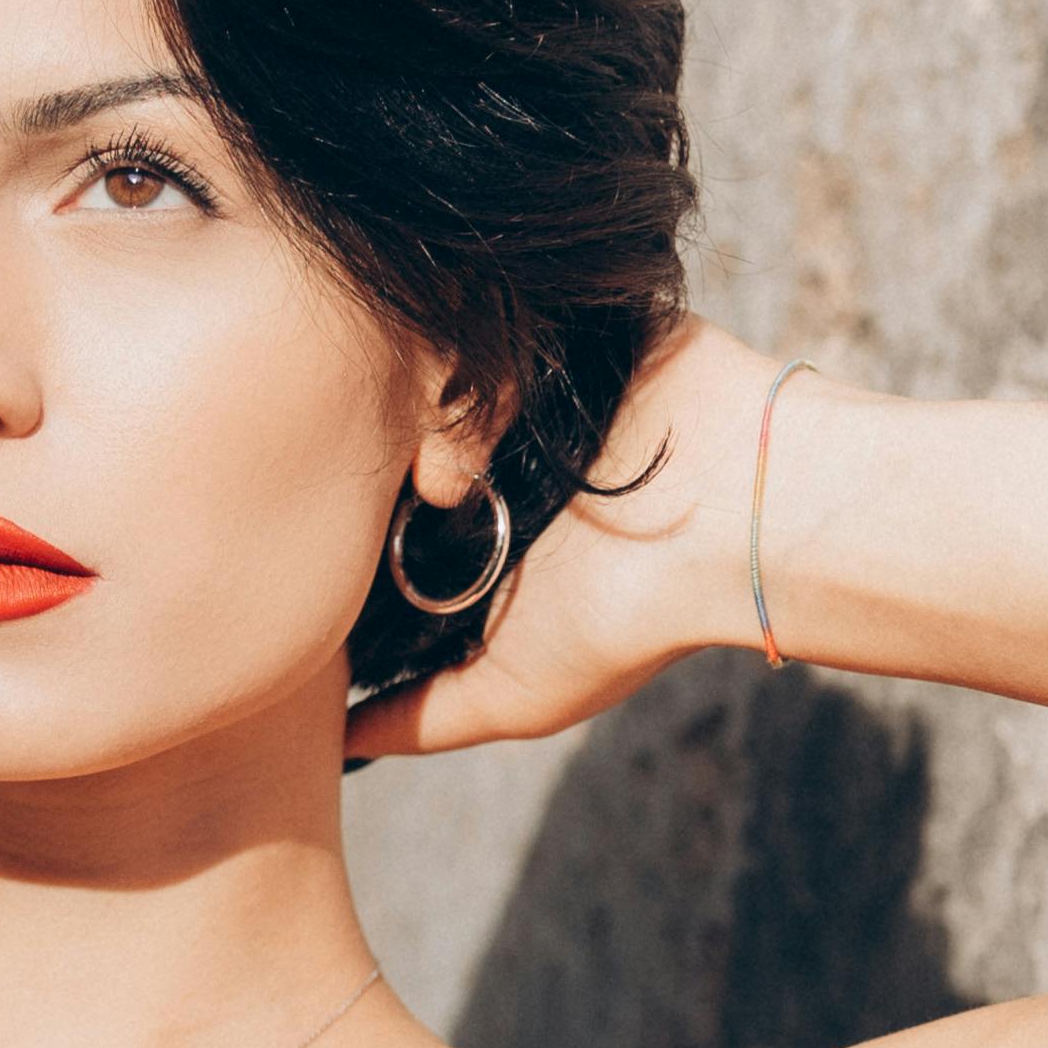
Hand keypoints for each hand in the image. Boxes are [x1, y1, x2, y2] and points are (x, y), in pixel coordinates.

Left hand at [341, 318, 791, 756]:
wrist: (727, 512)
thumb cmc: (625, 619)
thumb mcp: (512, 694)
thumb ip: (424, 716)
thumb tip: (341, 741)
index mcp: (472, 534)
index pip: (368, 525)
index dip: (333, 535)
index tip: (320, 548)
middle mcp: (487, 459)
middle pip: (379, 444)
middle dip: (364, 466)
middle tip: (387, 491)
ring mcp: (512, 388)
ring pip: (411, 373)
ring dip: (413, 404)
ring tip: (450, 449)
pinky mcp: (542, 324)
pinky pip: (469, 306)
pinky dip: (462, 336)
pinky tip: (474, 379)